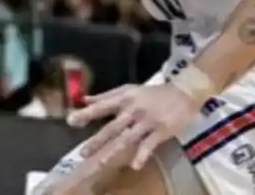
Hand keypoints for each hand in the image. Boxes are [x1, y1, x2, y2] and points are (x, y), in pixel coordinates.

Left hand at [67, 83, 197, 172]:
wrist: (183, 93)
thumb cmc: (153, 93)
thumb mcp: (128, 89)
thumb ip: (106, 95)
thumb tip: (84, 99)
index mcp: (123, 99)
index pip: (101, 107)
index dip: (86, 114)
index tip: (70, 121)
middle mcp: (133, 110)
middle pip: (112, 127)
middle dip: (96, 140)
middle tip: (82, 153)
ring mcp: (147, 121)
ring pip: (127, 138)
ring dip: (113, 151)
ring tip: (100, 163)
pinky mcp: (161, 131)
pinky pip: (149, 144)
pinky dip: (142, 155)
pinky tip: (134, 165)